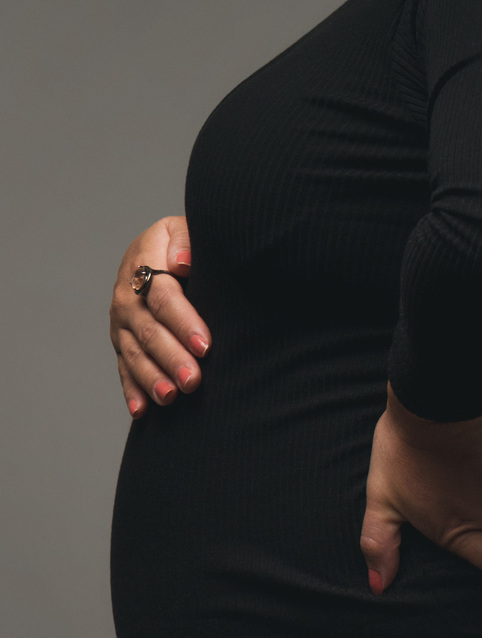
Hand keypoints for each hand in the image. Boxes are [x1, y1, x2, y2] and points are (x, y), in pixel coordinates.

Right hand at [109, 216, 210, 416]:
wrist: (157, 247)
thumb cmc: (181, 241)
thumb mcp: (183, 227)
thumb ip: (186, 239)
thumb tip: (182, 262)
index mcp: (143, 262)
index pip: (163, 296)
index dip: (183, 322)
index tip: (205, 345)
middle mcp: (126, 295)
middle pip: (148, 330)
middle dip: (171, 357)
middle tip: (193, 380)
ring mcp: (120, 321)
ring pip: (134, 353)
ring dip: (151, 377)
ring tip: (170, 396)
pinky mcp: (120, 341)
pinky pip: (123, 368)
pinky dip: (132, 390)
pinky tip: (142, 410)